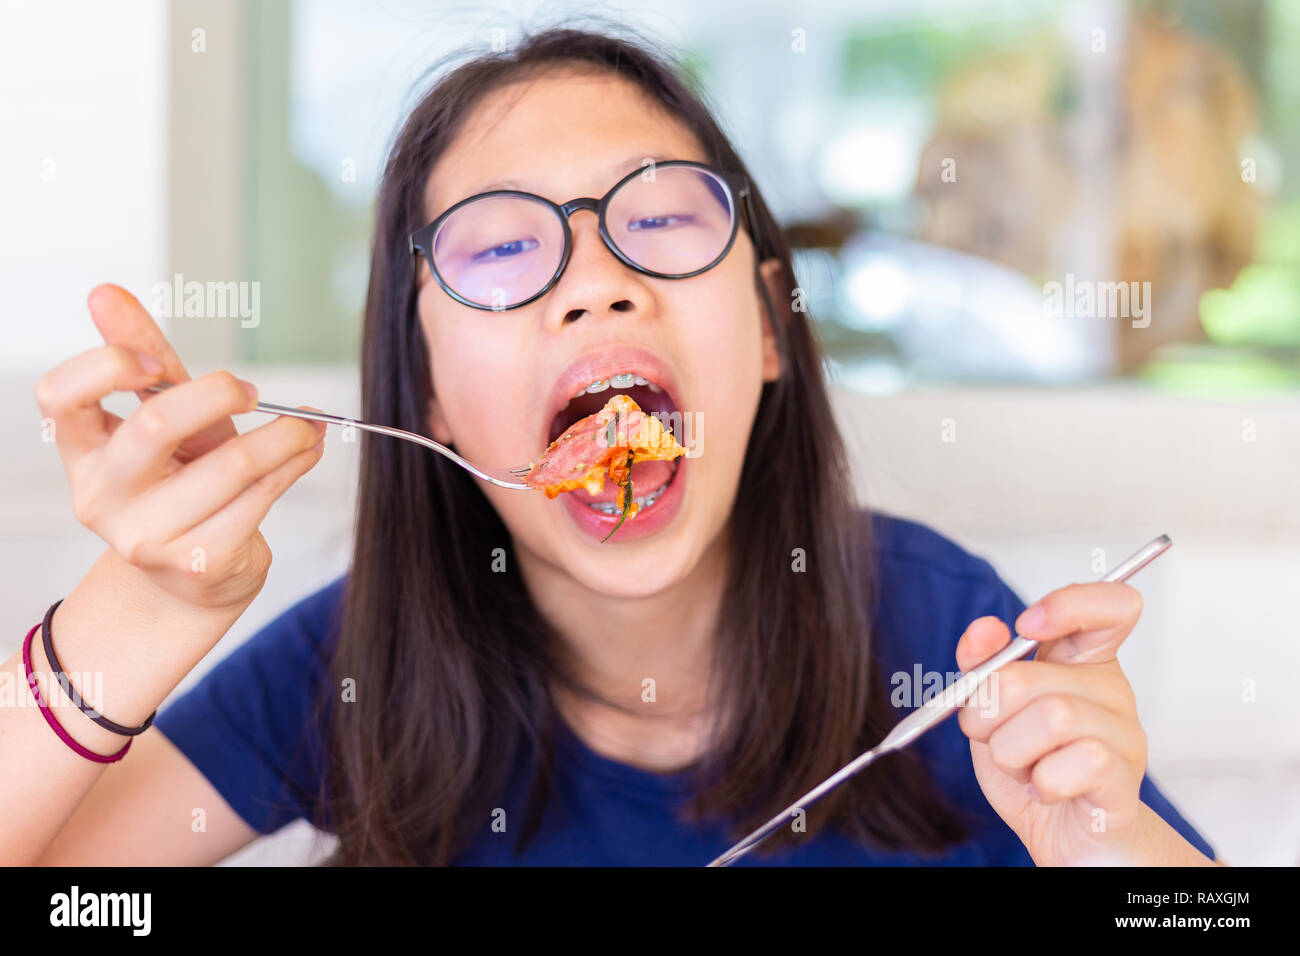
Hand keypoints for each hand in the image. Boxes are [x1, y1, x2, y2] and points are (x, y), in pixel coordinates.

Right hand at [34, 284, 326, 611]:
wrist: (196, 572)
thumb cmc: (181, 480)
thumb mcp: (164, 419)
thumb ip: (147, 360)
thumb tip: (106, 293)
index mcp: (82, 451)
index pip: (59, 397)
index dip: (106, 367)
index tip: (157, 362)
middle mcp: (101, 496)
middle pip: (155, 425)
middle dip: (218, 394)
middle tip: (251, 390)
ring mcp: (146, 535)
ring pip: (230, 464)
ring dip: (284, 434)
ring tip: (307, 423)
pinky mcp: (197, 561)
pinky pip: (261, 497)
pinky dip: (295, 463)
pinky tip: (307, 450)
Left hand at [955, 581, 1147, 864]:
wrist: (1062, 838)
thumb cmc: (1031, 767)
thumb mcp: (993, 711)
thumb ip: (983, 665)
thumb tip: (984, 630)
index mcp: (1085, 661)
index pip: (1111, 606)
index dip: (1068, 604)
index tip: (1027, 625)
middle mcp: (1112, 692)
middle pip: (1030, 676)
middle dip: (985, 714)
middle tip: (993, 737)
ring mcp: (1125, 737)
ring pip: (1050, 718)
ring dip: (1009, 751)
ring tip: (1022, 766)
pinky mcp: (1123, 782)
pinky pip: (1071, 765)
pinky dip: (1040, 782)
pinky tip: (1045, 789)